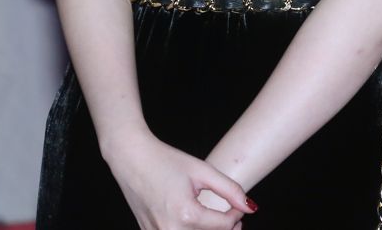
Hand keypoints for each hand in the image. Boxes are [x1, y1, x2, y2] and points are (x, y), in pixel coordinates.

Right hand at [103, 129, 254, 229]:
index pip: (224, 226)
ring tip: (217, 223)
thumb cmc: (165, 160)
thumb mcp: (202, 170)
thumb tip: (250, 207)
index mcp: (186, 214)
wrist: (130, 157)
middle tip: (234, 218)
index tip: (240, 206)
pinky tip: (195, 223)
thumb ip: (229, 189)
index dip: (237, 215)